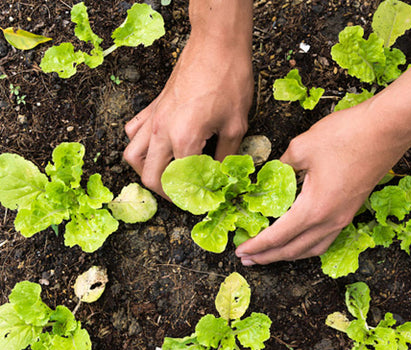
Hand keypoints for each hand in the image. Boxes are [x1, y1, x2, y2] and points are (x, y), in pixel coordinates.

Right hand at [123, 35, 252, 197]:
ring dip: (146, 171)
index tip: (201, 201)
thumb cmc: (229, 80)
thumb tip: (222, 175)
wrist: (216, 45)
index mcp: (184, 139)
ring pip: (132, 155)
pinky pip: (134, 131)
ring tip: (165, 175)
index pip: (180, 181)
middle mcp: (162, 131)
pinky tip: (156, 147)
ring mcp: (154, 118)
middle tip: (182, 195)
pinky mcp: (153, 106)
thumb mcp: (236, 125)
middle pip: (150, 176)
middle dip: (165, 193)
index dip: (191, 197)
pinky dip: (140, 145)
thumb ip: (226, 156)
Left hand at [235, 100, 409, 264]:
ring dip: (288, 254)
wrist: (388, 129)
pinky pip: (325, 239)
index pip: (277, 236)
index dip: (257, 246)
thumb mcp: (302, 147)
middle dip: (268, 256)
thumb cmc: (346, 135)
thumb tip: (271, 174)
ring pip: (311, 249)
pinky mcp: (351, 210)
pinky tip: (299, 240)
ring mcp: (343, 218)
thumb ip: (281, 166)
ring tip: (270, 255)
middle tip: (247, 259)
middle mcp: (330, 221)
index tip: (240, 251)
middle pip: (293, 249)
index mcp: (314, 209)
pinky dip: (307, 246)